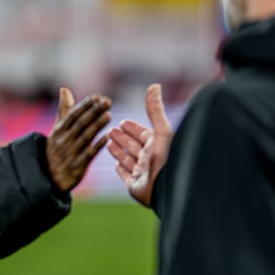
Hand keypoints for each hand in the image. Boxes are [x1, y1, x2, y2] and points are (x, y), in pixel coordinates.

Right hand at [46, 87, 111, 191]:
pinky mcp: (76, 168)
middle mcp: (63, 141)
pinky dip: (97, 146)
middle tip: (108, 101)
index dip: (85, 105)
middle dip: (94, 111)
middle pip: (80, 124)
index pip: (73, 115)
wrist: (47, 178)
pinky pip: (88, 155)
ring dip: (97, 126)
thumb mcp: (57, 130)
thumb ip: (64, 110)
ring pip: (84, 137)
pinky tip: (107, 138)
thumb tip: (64, 89)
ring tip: (109, 115)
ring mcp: (69, 154)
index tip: (97, 96)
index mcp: (59, 131)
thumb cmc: (56, 150)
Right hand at [107, 84, 172, 207]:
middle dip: (122, 137)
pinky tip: (115, 164)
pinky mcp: (135, 186)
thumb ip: (155, 110)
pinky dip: (121, 169)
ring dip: (118, 150)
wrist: (166, 188)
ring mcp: (142, 173)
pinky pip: (126, 176)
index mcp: (156, 146)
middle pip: (133, 145)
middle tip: (110, 129)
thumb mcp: (161, 131)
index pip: (142, 133)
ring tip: (107, 141)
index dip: (132, 127)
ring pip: (128, 159)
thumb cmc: (166, 158)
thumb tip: (155, 85)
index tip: (122, 122)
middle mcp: (149, 159)